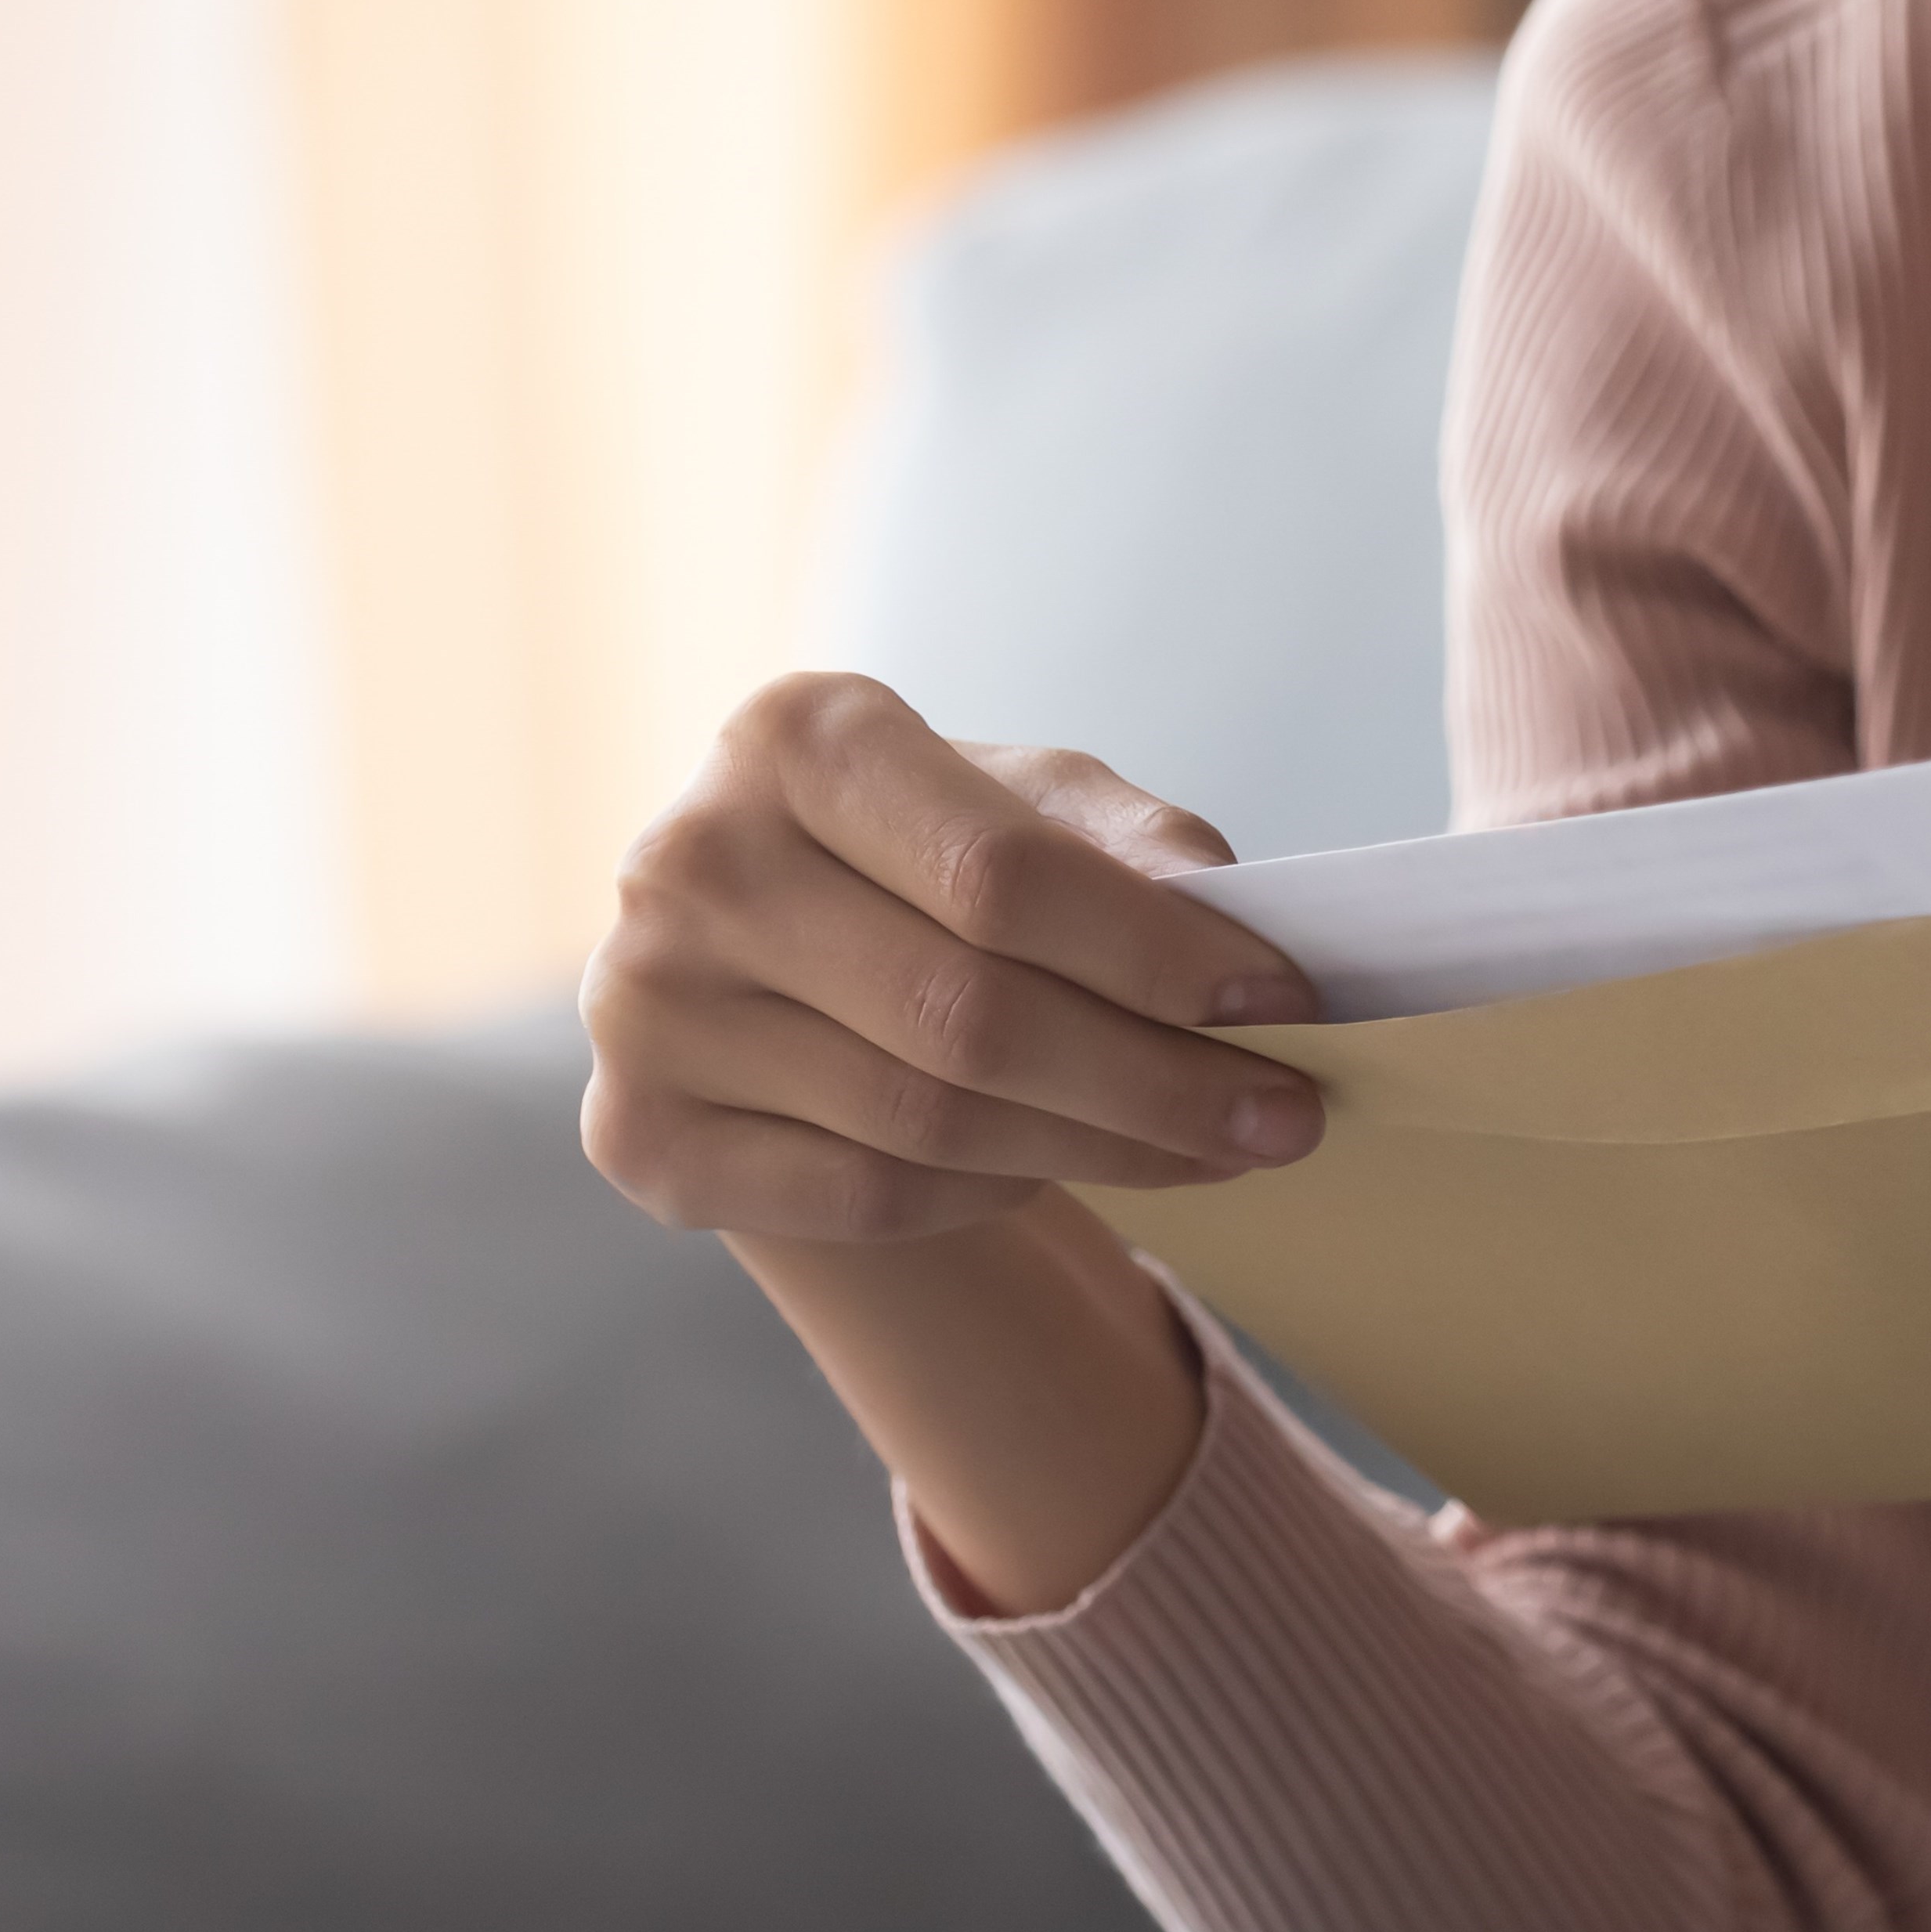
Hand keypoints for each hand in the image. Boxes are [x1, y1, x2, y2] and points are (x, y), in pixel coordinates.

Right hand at [579, 674, 1324, 1244]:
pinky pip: (867, 1195)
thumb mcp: (1025, 805)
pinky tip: (1066, 1162)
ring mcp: (644, 1005)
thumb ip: (1125, 843)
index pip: (1001, 875)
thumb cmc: (924, 860)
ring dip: (1104, 1149)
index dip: (1157, 954)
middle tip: (1288, 1116)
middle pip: (970, 1016)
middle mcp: (690, 860)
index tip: (1291, 1000)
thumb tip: (1235, 916)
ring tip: (1219, 1147)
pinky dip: (990, 1190)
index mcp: (793, 736)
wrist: (766, 955)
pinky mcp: (639, 1134)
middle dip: (1158, 1080)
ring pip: (928, 1121)